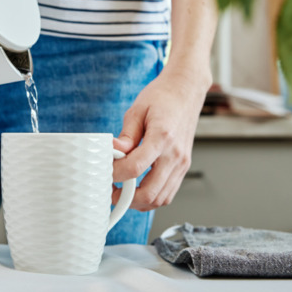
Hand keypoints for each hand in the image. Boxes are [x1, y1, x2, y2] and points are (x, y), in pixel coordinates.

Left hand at [112, 68, 209, 210]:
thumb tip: (113, 152)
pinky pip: (169, 193)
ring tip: (123, 192)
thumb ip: (126, 135)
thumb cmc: (162, 96)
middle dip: (126, 198)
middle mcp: (175, 154)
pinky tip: (138, 190)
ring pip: (161, 199)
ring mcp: (182, 163)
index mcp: (162, 137)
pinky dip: (152, 198)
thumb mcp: (137, 110)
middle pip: (150, 192)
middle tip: (111, 191)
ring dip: (139, 202)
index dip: (116, 175)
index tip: (104, 173)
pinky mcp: (183, 166)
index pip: (136, 167)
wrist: (186, 89)